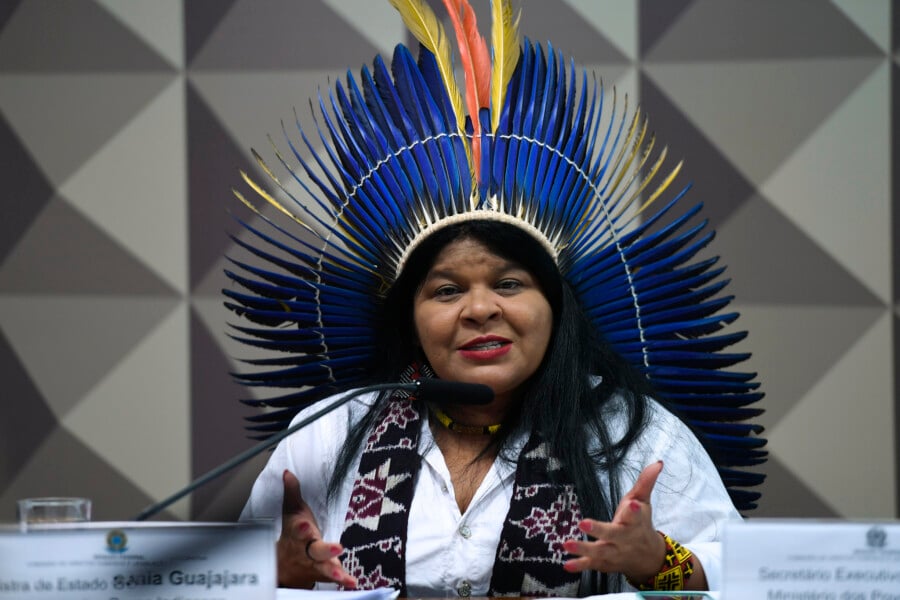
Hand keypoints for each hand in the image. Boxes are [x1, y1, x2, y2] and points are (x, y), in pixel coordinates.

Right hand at [277, 470, 356, 588]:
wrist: (285, 566)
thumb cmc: (293, 534)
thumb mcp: (292, 511)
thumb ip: (292, 492)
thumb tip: (288, 473)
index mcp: (298, 533)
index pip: (298, 530)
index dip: (301, 528)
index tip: (304, 524)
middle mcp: (306, 550)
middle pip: (314, 550)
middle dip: (325, 550)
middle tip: (337, 548)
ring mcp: (315, 564)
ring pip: (324, 568)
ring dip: (334, 571)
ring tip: (343, 575)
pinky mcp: (324, 573)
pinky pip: (333, 578)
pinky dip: (343, 581)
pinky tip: (352, 582)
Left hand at [561, 461, 666, 582]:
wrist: (648, 558)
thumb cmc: (640, 524)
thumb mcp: (644, 502)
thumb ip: (645, 482)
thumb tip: (657, 462)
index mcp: (635, 522)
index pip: (637, 516)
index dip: (635, 511)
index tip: (633, 505)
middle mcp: (625, 539)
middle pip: (613, 535)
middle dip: (599, 530)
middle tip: (583, 523)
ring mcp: (615, 553)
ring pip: (600, 552)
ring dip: (583, 549)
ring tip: (566, 544)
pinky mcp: (605, 563)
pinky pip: (592, 565)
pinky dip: (580, 566)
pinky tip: (566, 564)